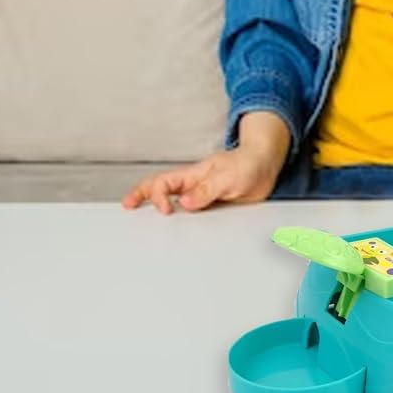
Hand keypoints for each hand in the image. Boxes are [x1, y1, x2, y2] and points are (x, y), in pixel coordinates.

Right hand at [121, 111, 290, 213]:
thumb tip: (185, 202)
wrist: (265, 165)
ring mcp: (201, 196)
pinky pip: (191, 215)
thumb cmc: (248, 164)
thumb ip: (208, 189)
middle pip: (161, 189)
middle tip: (127, 206)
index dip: (158, 196)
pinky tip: (175, 228)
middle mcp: (193, 185)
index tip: (164, 211)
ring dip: (157, 209)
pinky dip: (179, 221)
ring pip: (173, 203)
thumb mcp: (229, 177)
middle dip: (141, 196)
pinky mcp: (211, 207)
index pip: (164, 183)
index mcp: (193, 175)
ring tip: (141, 219)